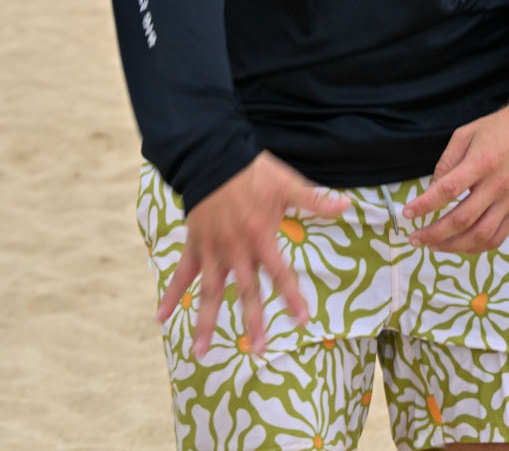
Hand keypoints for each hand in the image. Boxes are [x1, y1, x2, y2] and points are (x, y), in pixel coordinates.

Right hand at [158, 153, 348, 359]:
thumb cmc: (252, 171)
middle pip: (246, 291)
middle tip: (258, 351)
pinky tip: (161, 316)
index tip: (302, 321)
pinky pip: (181, 274)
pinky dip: (171, 295)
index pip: (280, 274)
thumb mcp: (286, 183)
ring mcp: (212, 250)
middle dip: (253, 322)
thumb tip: (346, 205)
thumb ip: (314, 200)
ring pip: (210, 292)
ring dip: (206, 322)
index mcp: (260, 238)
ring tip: (200, 352)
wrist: (213, 156)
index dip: (292, 297)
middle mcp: (236, 251)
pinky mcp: (195, 245)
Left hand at [402, 89, 508, 254]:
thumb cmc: (499, 128)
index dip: (424, 205)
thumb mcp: (467, 133)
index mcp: (482, 162)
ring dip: (453, 246)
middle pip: (462, 219)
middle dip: (434, 234)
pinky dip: (476, 247)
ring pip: (480, 235)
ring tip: (433, 246)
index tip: (407, 214)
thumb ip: (447, 161)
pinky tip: (460, 245)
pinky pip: (497, 238)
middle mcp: (497, 185)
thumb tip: (432, 188)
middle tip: (415, 239)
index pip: (447, 190)